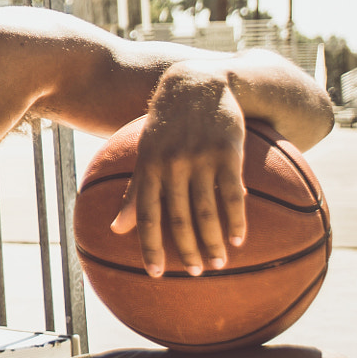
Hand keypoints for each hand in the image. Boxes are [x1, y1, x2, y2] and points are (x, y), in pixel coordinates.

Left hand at [110, 64, 249, 277]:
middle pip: (178, 216)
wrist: (199, 83)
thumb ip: (135, 190)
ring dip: (212, 240)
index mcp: (148, 165)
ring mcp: (200, 158)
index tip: (156, 274)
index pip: (146, 213)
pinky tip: (240, 238)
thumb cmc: (168, 123)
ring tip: (219, 263)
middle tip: (196, 274)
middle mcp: (172, 164)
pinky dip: (236, 218)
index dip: (149, 245)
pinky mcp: (228, 152)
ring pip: (206, 209)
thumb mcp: (145, 150)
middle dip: (186, 249)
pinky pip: (233, 192)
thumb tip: (116, 229)